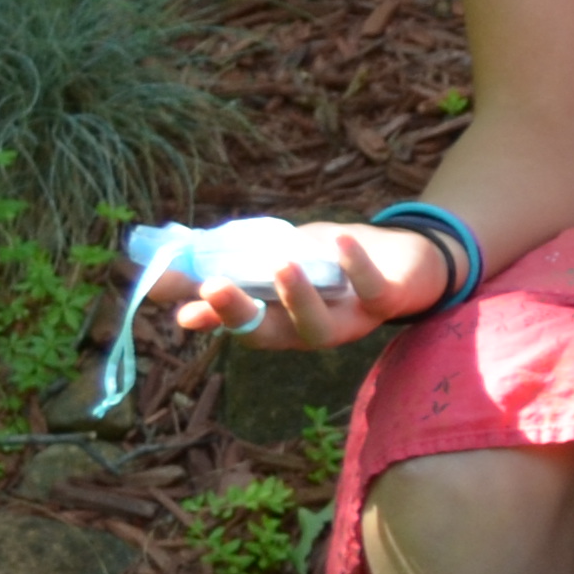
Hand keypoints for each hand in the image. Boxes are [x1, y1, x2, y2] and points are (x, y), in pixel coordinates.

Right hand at [153, 222, 449, 353]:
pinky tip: (339, 239)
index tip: (172, 304)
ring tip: (279, 264)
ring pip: (319, 325)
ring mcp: (351, 318)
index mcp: (284, 320)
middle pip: (271, 333)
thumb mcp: (281, 255)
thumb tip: (165, 268)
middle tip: (211, 288)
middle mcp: (312, 328)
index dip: (207, 316)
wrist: (408, 258)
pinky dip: (356, 265)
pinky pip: (372, 289)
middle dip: (239, 314)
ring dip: (297, 297)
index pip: (238, 324)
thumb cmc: (336, 261)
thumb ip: (234, 263)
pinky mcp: (387, 300)